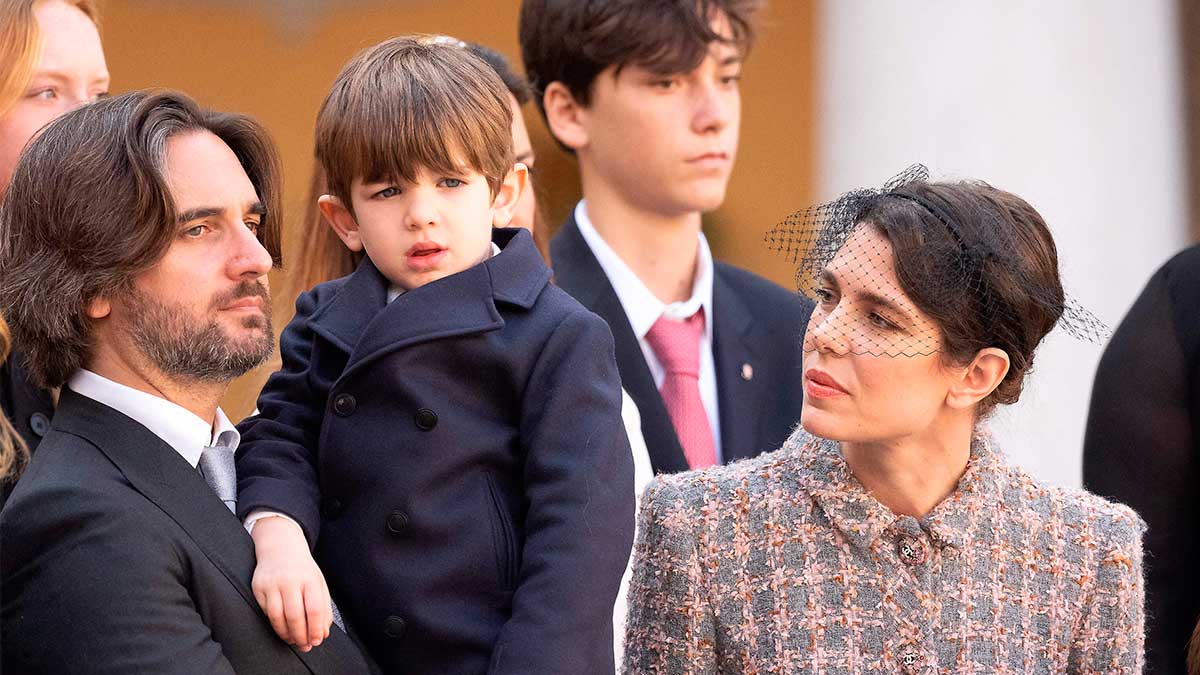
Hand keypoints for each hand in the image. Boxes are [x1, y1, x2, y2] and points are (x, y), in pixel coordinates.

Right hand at [250, 516, 331, 651]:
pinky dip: (275, 624)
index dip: (315, 629)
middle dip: (300, 635)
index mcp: (309, 578)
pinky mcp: (258, 587)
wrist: (280, 545)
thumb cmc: (302, 569)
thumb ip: (324, 608)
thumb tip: (323, 633)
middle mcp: (290, 580)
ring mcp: (272, 583)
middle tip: (304, 645)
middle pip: (295, 616)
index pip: (314, 609)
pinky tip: (282, 628)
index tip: (316, 640)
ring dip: (286, 634)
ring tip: (293, 640)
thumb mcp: (318, 582)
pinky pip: (266, 612)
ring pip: (277, 617)